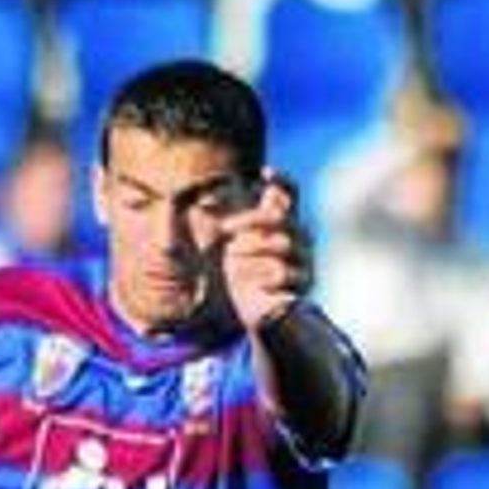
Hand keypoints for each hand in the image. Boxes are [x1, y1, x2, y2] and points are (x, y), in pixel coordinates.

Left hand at [219, 169, 313, 333]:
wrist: (245, 316)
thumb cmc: (231, 275)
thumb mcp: (221, 246)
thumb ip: (213, 221)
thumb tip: (184, 197)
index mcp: (281, 223)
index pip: (290, 193)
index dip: (281, 180)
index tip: (262, 172)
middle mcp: (298, 236)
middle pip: (282, 216)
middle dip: (251, 219)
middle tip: (224, 229)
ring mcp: (304, 259)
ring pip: (284, 242)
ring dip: (253, 248)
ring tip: (231, 258)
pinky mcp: (303, 285)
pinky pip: (285, 273)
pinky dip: (263, 274)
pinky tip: (248, 280)